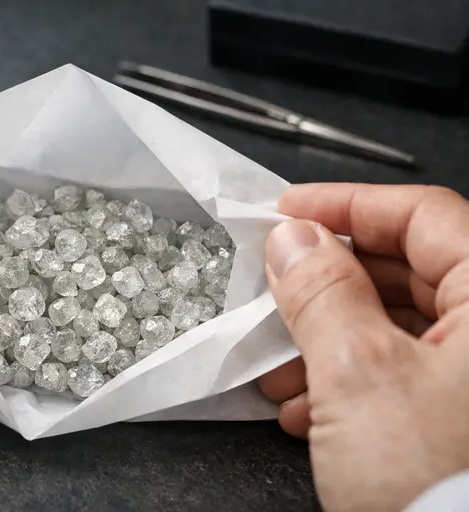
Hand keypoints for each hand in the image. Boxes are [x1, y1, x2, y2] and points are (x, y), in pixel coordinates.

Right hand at [258, 183, 468, 510]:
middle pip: (404, 273)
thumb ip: (321, 291)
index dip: (345, 205)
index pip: (421, 216)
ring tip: (279, 372)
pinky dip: (348, 383)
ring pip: (396, 328)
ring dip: (326, 343)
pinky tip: (307, 410)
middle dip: (325, 287)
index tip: (288, 210)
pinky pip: (403, 374)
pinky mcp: (462, 416)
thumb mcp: (358, 372)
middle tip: (273, 289)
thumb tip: (294, 239)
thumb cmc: (442, 485)